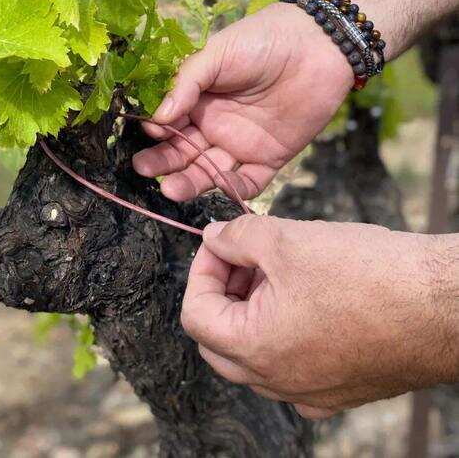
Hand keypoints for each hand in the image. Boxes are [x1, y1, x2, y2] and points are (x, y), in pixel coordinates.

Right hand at [133, 2, 352, 200]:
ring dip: (190, 181)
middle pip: (184, 151)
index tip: (150, 132)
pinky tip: (221, 185)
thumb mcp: (217, 53)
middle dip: (163, 162)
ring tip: (171, 190)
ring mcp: (241, 142)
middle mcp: (215, 123)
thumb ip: (188, 82)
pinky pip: (250, 181)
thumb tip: (157, 116)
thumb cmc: (261, 40)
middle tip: (143, 169)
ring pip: (210, 171)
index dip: (157, 130)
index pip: (169, 121)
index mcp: (199, 98)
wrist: (318, 44)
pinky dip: (235, 188)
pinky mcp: (270, 156)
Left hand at [181, 216, 453, 417]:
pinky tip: (308, 302)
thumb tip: (214, 238)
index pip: (196, 314)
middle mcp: (279, 382)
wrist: (440, 304)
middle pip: (220, 341)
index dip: (203, 269)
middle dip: (224, 292)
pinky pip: (295, 369)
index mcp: (255, 349)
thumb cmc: (366, 274)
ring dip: (254, 312)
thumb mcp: (285, 239)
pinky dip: (287, 336)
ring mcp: (312, 392)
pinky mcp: (343, 390)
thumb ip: (237, 238)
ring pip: (257, 356)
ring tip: (280, 271)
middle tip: (245, 257)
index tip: (223, 243)